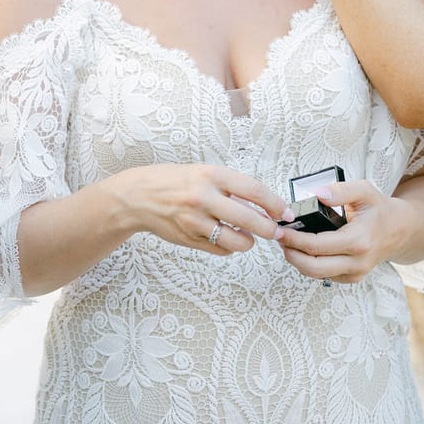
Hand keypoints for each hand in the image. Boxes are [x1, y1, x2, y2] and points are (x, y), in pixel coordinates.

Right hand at [110, 163, 292, 255]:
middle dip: (269, 229)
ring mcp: (196, 221)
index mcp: (212, 175)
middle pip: (250, 220)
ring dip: (248, 242)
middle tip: (276, 232)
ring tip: (247, 236)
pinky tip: (224, 237)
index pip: (254, 190)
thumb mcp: (204, 173)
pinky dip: (228, 246)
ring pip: (237, 242)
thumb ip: (231, 188)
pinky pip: (220, 249)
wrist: (138, 196)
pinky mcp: (189, 239)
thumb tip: (263, 206)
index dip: (275, 204)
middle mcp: (204, 198)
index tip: (285, 213)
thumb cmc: (175, 181)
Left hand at [276, 180, 413, 282]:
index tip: (280, 229)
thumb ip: (340, 191)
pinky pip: (324, 275)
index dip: (294, 239)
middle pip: (313, 267)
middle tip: (279, 238)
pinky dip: (309, 264)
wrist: (400, 230)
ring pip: (316, 275)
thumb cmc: (379, 209)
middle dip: (291, 254)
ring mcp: (355, 273)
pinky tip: (303, 249)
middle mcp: (357, 262)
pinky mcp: (352, 278)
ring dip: (297, 260)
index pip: (317, 246)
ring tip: (287, 242)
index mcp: (359, 241)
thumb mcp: (364, 190)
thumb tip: (317, 195)